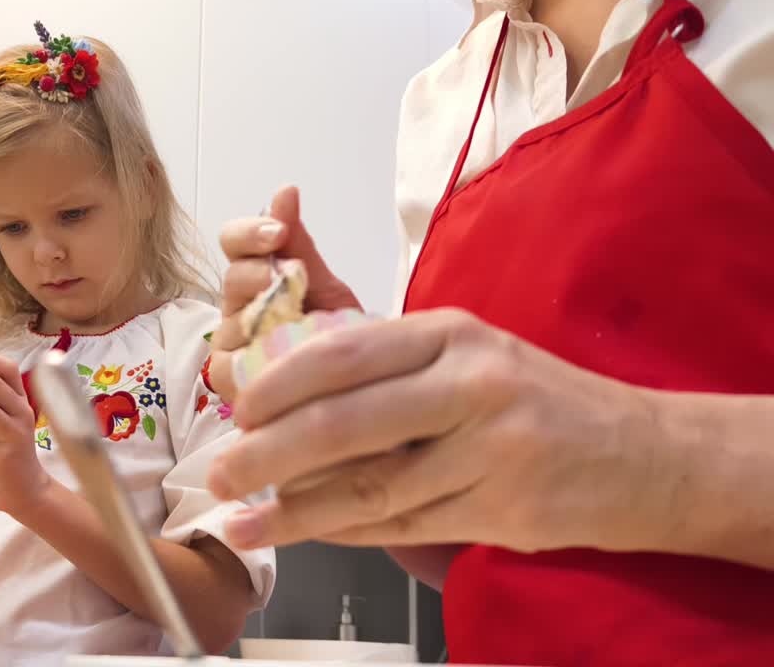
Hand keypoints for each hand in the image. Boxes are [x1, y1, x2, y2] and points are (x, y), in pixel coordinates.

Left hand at [207, 307, 670, 555]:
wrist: (643, 454)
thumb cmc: (534, 397)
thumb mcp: (469, 354)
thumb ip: (389, 367)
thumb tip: (287, 395)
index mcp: (451, 333)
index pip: (345, 352)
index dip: (280, 384)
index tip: (238, 410)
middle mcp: (472, 385)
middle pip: (348, 423)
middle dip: (270, 453)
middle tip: (223, 473)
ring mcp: (491, 451)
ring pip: (371, 486)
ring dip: (297, 510)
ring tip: (244, 520)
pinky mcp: (502, 510)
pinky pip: (404, 524)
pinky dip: (348, 531)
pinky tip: (310, 533)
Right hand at [209, 185, 360, 403]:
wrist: (362, 383)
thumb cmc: (337, 334)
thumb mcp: (325, 283)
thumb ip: (300, 243)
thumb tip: (284, 190)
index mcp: (254, 276)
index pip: (233, 241)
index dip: (249, 233)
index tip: (279, 232)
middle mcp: (236, 308)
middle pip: (231, 279)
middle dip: (259, 273)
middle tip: (289, 276)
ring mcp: (229, 345)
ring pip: (232, 322)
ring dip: (265, 317)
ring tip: (298, 322)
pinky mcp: (229, 381)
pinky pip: (231, 364)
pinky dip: (257, 356)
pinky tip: (282, 354)